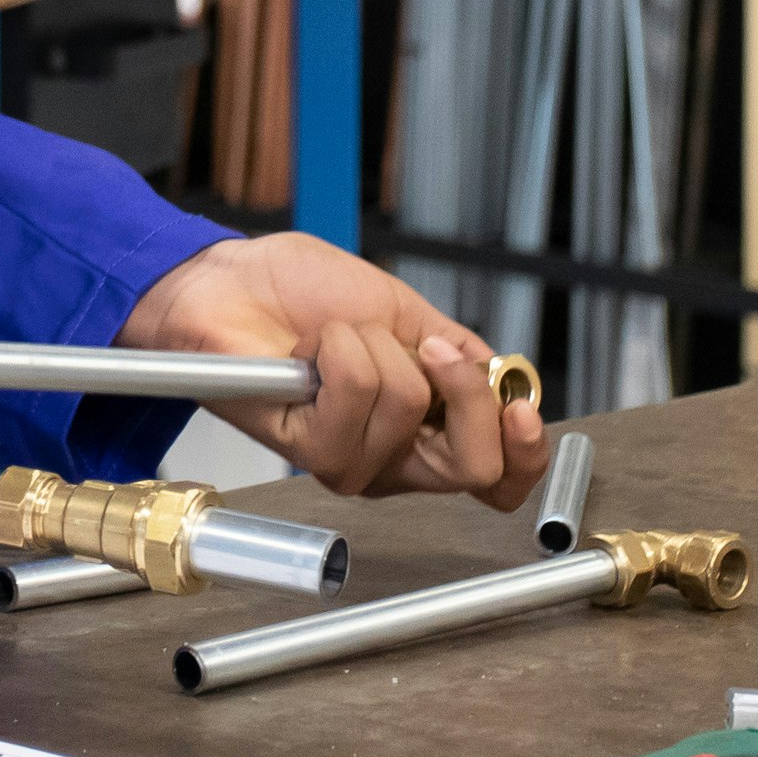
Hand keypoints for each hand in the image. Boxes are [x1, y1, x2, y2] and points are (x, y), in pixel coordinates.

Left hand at [122, 234, 547, 508]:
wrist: (232, 279)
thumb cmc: (301, 291)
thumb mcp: (404, 313)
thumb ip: (460, 353)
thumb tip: (506, 380)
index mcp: (427, 428)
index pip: (498, 477)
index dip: (525, 453)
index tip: (521, 407)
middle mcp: (394, 457)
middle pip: (473, 467)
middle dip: (464, 392)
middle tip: (430, 348)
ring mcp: (351, 459)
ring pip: (409, 409)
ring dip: (373, 346)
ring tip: (335, 337)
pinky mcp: (309, 448)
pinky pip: (355, 395)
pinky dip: (338, 349)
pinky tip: (312, 349)